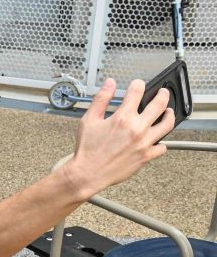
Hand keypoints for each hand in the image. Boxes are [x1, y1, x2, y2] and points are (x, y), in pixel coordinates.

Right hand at [64, 78, 173, 197]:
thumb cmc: (87, 149)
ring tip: (168, 112)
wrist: (88, 173)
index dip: (138, 84)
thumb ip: (101, 99)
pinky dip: (161, 142)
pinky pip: (162, 147)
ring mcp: (144, 143)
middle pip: (159, 105)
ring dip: (169, 115)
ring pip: (167, 124)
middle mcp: (137, 129)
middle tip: (162, 92)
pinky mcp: (147, 156)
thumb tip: (109, 84)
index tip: (138, 84)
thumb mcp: (89, 120)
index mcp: (122, 118)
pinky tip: (156, 139)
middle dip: (162, 94)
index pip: (136, 92)